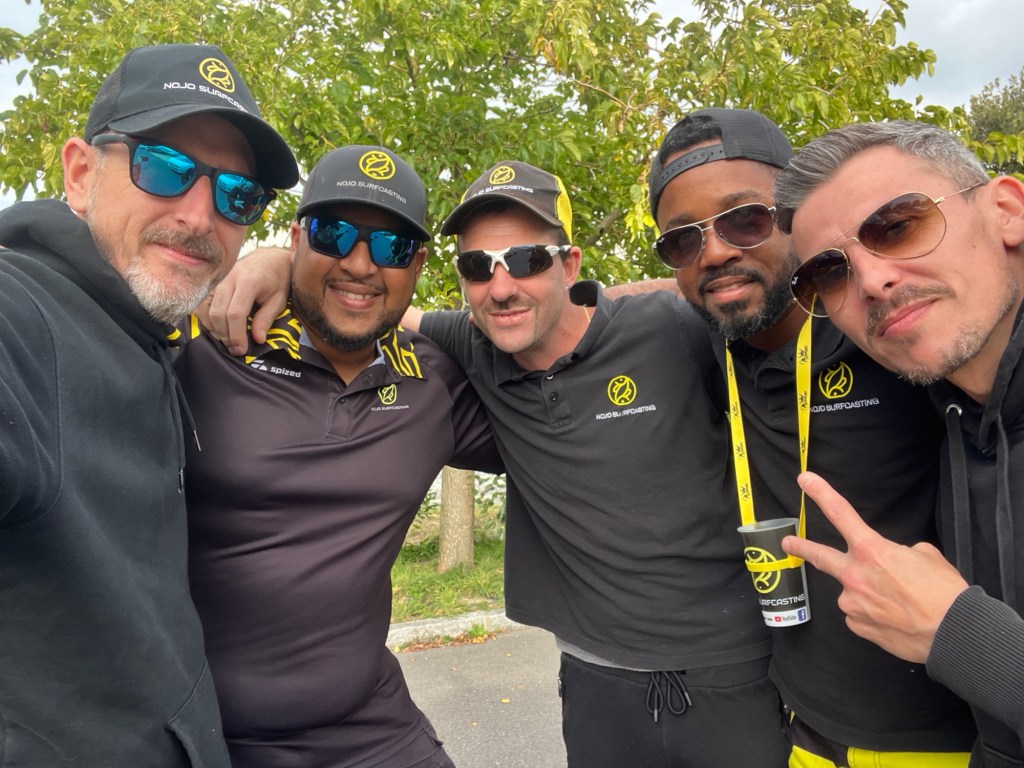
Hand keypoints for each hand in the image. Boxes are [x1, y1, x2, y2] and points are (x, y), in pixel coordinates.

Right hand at [200, 247, 291, 354]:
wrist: (267, 259)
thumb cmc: (276, 279)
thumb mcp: (279, 299)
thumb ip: (267, 318)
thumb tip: (257, 339)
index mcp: (248, 281)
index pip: (235, 312)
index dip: (236, 334)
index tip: (241, 349)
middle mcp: (228, 278)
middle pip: (218, 312)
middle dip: (225, 335)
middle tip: (235, 349)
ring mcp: (217, 280)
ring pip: (205, 309)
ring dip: (213, 329)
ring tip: (227, 340)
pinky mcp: (211, 283)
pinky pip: (201, 304)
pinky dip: (206, 319)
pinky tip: (218, 329)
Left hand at [783, 471, 968, 662]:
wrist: (954, 633)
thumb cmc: (944, 592)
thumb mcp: (926, 556)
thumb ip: (900, 553)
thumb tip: (894, 561)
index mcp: (872, 550)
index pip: (840, 514)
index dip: (821, 494)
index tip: (805, 480)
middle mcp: (854, 575)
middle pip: (819, 556)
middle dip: (801, 547)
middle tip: (787, 543)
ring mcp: (852, 603)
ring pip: (853, 592)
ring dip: (868, 594)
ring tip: (900, 604)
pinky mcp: (857, 625)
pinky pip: (860, 614)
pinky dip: (874, 614)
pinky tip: (894, 618)